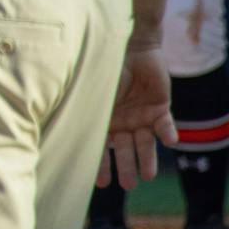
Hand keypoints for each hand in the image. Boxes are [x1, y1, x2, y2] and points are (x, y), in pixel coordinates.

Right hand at [98, 48, 177, 187]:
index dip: (102, 165)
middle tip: (128, 185)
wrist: (130, 44)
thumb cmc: (104, 67)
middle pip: (126, 149)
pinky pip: (165, 125)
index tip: (102, 184)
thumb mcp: (92, 93)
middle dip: (126, 167)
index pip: (103, 148)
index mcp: (105, 120)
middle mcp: (124, 122)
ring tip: (148, 176)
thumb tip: (60, 134)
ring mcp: (142, 116)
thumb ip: (86, 113)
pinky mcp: (160, 108)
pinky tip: (169, 141)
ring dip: (148, 158)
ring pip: (146, 143)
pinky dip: (168, 133)